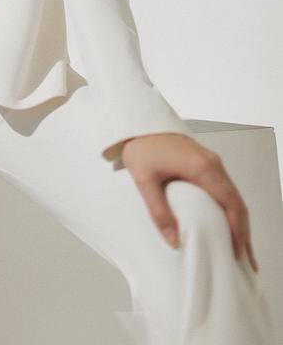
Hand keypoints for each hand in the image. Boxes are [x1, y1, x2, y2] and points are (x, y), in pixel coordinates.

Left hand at [121, 133, 258, 272]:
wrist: (139, 124)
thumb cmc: (142, 149)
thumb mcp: (144, 181)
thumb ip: (159, 212)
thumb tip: (174, 242)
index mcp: (201, 167)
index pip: (230, 202)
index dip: (237, 229)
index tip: (236, 252)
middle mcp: (212, 163)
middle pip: (237, 201)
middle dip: (243, 231)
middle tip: (244, 259)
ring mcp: (212, 161)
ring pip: (234, 195)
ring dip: (239, 221)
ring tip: (239, 248)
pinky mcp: (207, 162)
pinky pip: (226, 188)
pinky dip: (232, 209)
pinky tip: (228, 224)